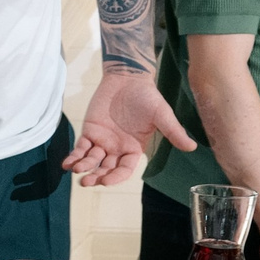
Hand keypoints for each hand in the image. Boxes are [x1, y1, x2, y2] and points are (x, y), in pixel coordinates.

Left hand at [65, 69, 191, 186]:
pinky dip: (74, 156)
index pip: (124, 170)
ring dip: (83, 167)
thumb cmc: (147, 96)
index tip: (106, 181)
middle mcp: (117, 149)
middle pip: (106, 169)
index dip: (115, 177)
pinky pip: (80, 147)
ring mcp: (103, 141)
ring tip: (76, 171)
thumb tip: (192, 147)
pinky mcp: (90, 131)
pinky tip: (67, 163)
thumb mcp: (162, 115)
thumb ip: (173, 132)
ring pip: (92, 160)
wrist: (128, 78)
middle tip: (87, 182)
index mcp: (134, 150)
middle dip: (96, 176)